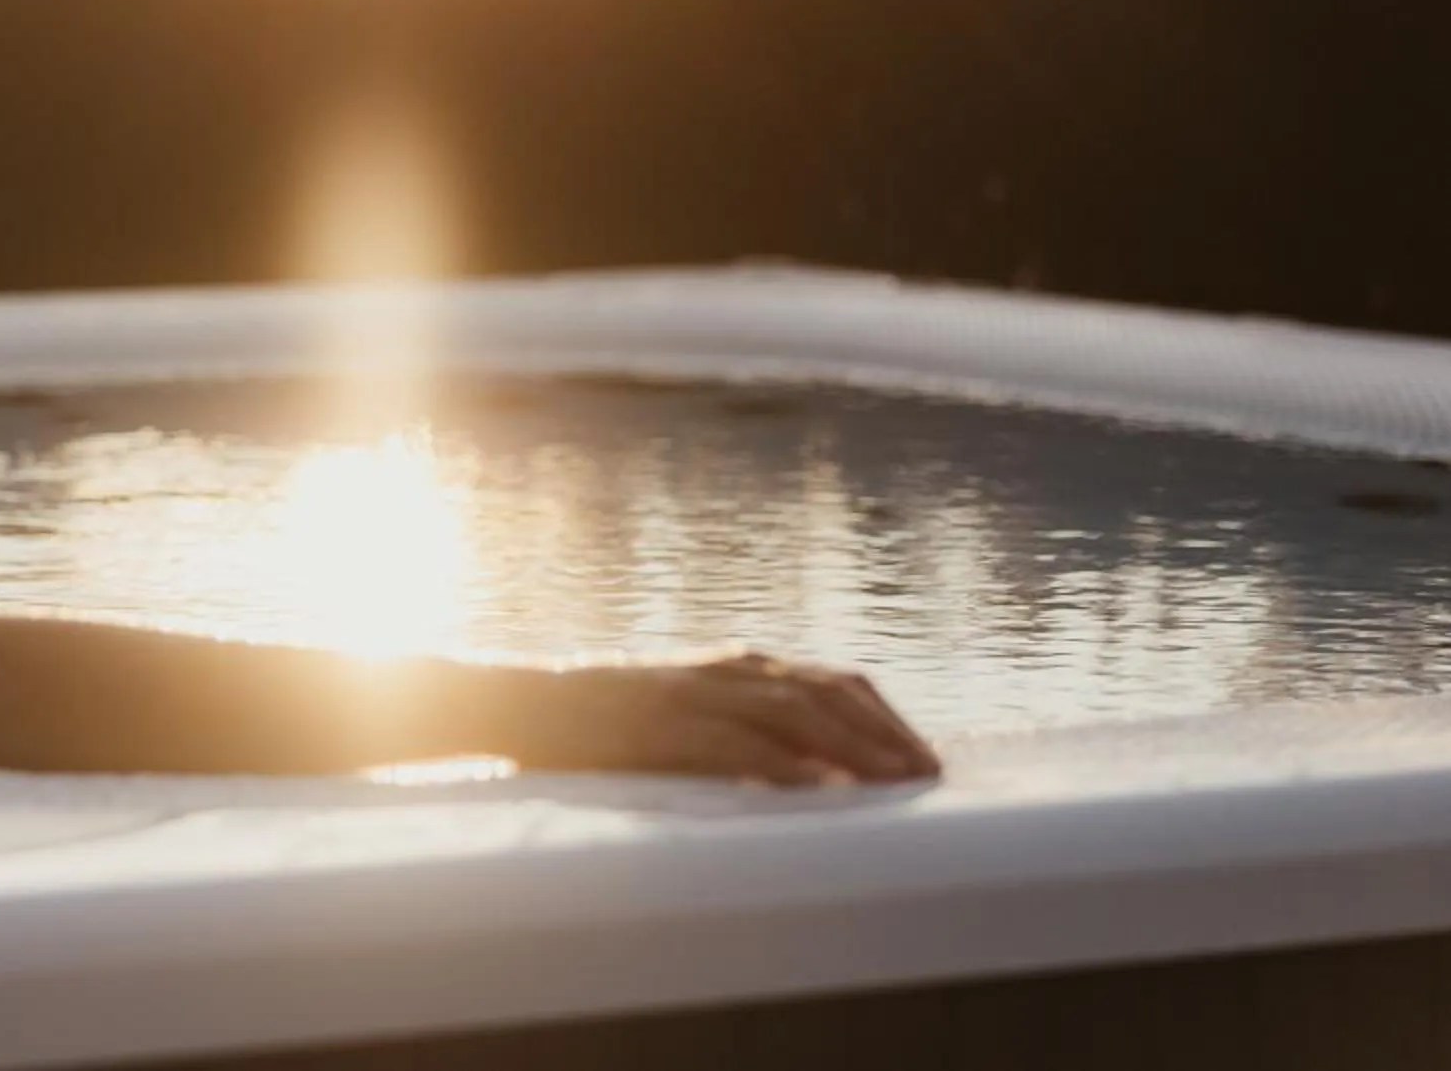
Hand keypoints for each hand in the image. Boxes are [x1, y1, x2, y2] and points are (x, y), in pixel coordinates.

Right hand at [508, 650, 940, 786]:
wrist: (521, 704)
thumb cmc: (600, 722)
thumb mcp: (679, 713)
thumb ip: (734, 729)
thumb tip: (802, 776)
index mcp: (732, 666)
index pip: (829, 682)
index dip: (882, 717)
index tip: (922, 756)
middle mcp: (722, 670)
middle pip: (826, 692)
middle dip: (884, 734)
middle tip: (929, 775)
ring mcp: (691, 693)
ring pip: (792, 709)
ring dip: (851, 746)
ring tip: (894, 781)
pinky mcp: (660, 723)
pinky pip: (732, 740)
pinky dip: (782, 761)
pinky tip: (818, 785)